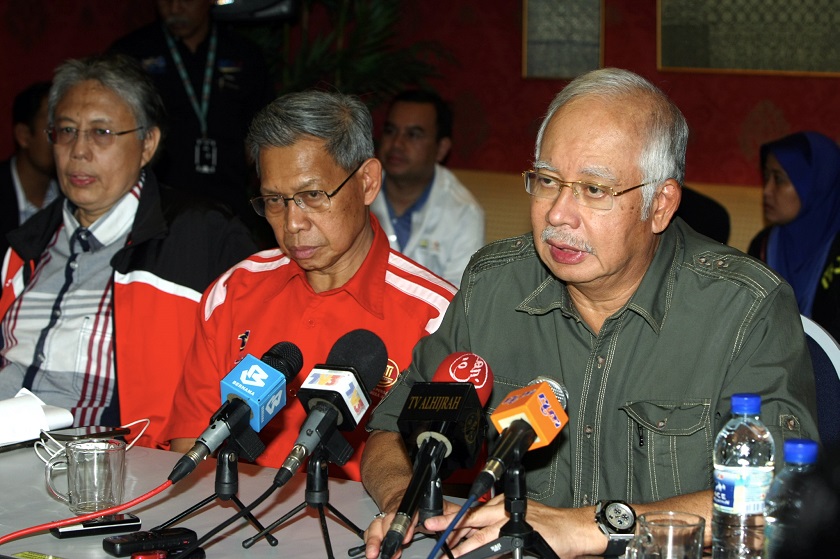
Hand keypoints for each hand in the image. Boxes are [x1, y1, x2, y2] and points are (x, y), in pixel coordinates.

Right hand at [363, 499, 462, 558]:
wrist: (411, 495)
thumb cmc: (429, 504)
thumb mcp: (445, 508)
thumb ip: (448, 518)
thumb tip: (447, 529)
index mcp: (415, 505)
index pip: (409, 514)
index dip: (406, 526)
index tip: (405, 538)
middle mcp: (399, 509)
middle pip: (389, 520)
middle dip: (386, 535)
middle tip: (386, 550)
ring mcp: (389, 515)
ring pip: (378, 524)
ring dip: (374, 539)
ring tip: (373, 553)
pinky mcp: (382, 523)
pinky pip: (373, 529)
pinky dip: (371, 539)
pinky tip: (373, 550)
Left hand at [423, 496, 604, 557]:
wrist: (574, 528)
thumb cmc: (549, 527)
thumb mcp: (519, 522)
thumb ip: (496, 531)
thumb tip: (475, 545)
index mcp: (501, 505)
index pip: (472, 511)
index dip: (452, 516)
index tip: (434, 522)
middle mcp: (504, 510)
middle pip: (472, 517)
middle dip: (450, 524)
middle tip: (432, 529)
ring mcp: (512, 522)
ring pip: (482, 532)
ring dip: (464, 543)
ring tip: (449, 552)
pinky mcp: (521, 535)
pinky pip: (498, 544)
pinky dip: (485, 551)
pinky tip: (476, 556)